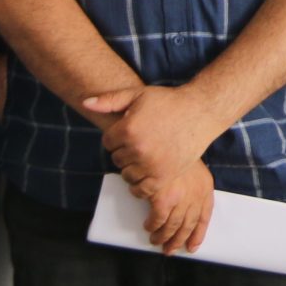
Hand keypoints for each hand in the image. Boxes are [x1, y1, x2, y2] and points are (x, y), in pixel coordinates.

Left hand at [84, 82, 218, 186]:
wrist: (199, 113)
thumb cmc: (168, 102)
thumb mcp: (137, 95)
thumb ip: (110, 100)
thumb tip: (85, 103)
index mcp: (128, 129)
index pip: (107, 142)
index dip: (117, 136)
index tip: (130, 131)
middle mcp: (138, 149)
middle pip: (116, 159)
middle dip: (125, 151)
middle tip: (141, 142)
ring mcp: (151, 165)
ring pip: (127, 175)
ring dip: (132, 167)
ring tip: (146, 155)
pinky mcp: (164, 177)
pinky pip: (141, 190)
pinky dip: (140, 185)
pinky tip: (145, 173)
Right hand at [142, 158, 215, 254]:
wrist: (164, 135)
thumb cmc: (174, 150)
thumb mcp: (192, 166)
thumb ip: (193, 185)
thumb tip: (186, 206)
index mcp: (205, 187)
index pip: (204, 216)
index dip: (198, 234)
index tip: (192, 247)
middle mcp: (195, 195)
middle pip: (188, 225)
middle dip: (178, 240)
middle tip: (169, 249)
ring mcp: (180, 197)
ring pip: (173, 226)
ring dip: (164, 237)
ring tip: (156, 241)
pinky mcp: (163, 198)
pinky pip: (158, 220)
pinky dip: (153, 226)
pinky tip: (149, 227)